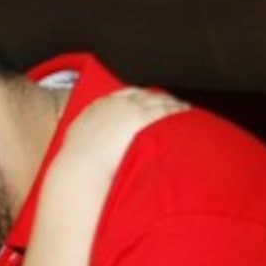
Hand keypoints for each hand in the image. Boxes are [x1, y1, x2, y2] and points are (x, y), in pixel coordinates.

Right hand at [60, 87, 188, 168]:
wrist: (81, 169)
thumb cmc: (79, 167)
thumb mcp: (77, 146)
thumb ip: (89, 141)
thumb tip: (96, 152)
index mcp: (96, 109)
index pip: (122, 96)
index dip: (138, 99)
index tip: (146, 104)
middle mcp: (113, 104)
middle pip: (142, 95)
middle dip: (156, 100)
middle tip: (170, 106)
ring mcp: (128, 108)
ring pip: (157, 101)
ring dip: (171, 106)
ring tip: (184, 112)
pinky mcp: (142, 116)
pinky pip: (166, 110)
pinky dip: (177, 112)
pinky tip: (187, 117)